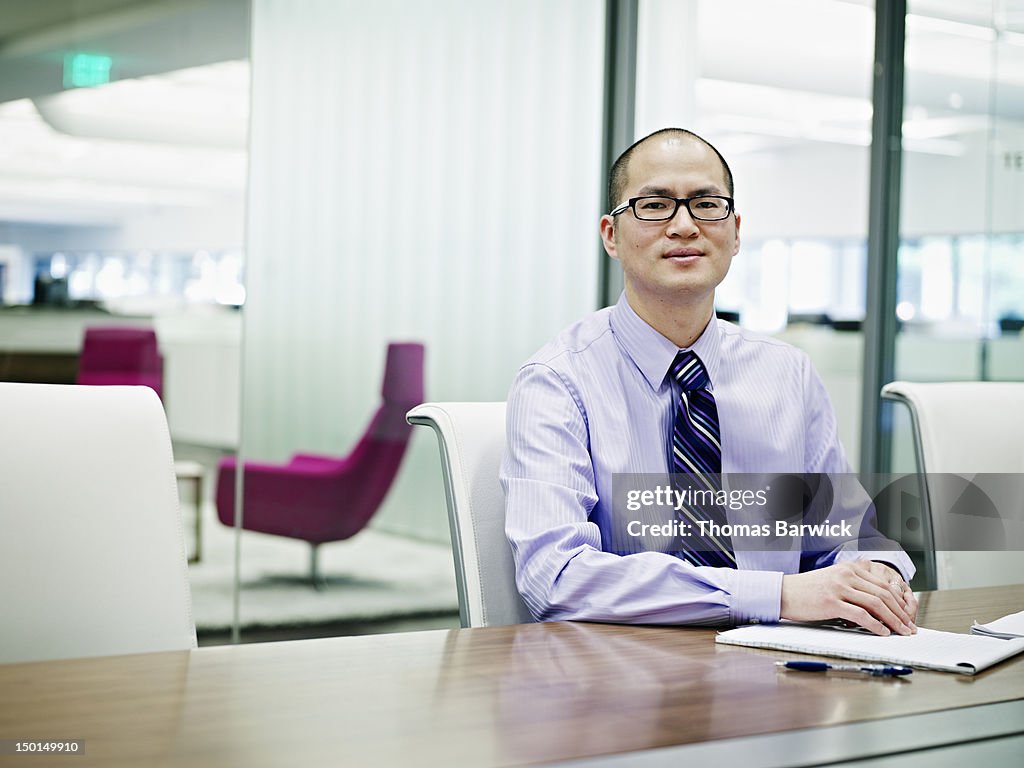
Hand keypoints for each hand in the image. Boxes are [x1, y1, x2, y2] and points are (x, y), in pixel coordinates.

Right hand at [780, 561, 917, 635]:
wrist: (783, 592)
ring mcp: (839, 587)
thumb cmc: (807, 590)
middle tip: (909, 627)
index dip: (899, 601)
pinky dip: (875, 625)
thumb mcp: (833, 580)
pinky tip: (882, 632)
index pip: (883, 584)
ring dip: (893, 620)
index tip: (906, 615)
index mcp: (849, 568)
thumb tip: (877, 605)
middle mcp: (846, 574)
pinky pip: (861, 614)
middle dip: (900, 613)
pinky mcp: (831, 602)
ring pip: (876, 604)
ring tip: (901, 632)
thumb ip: (854, 585)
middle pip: (883, 594)